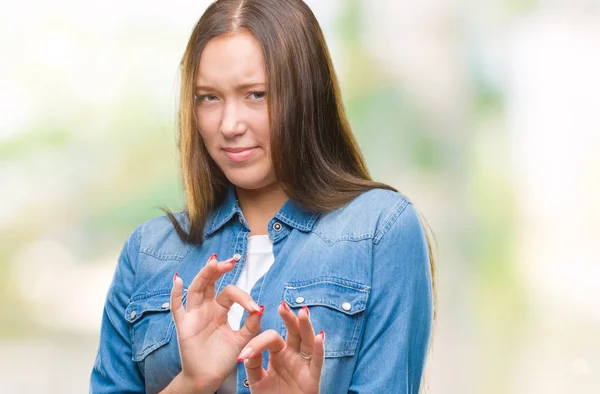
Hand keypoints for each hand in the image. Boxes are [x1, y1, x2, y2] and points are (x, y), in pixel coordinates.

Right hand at [168, 254, 263, 392]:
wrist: (208, 379)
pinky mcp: (183, 326)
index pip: (229, 293)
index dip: (242, 296)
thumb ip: (251, 325)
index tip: (254, 306)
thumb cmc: (223, 358)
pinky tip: (178, 280)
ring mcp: (193, 315)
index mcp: (220, 310)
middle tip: (231, 261)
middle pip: (210, 282)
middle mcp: (206, 308)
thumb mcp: (242, 340)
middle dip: (219, 270)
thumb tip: (261, 308)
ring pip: (196, 289)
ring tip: (213, 263)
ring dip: (204, 275)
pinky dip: (175, 294)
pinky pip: (176, 308)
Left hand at [238, 302, 324, 393]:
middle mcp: (292, 355)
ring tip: (303, 313)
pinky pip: (317, 361)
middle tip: (282, 306)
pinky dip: (318, 349)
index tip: (245, 353)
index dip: (259, 342)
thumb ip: (253, 365)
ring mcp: (303, 364)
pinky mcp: (312, 377)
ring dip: (305, 327)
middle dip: (289, 318)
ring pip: (307, 341)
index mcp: (278, 354)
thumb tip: (248, 350)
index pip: (272, 338)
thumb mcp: (257, 381)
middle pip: (293, 332)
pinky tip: (319, 337)